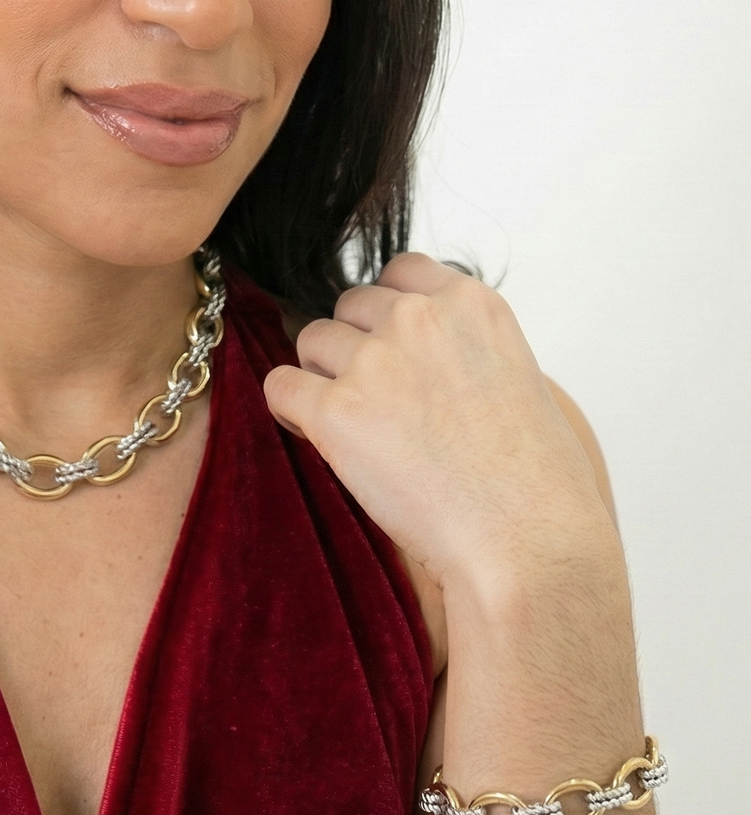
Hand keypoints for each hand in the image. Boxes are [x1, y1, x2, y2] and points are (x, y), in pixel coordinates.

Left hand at [263, 253, 611, 590]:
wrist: (528, 544)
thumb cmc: (534, 482)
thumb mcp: (518, 378)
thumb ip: (462, 347)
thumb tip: (416, 353)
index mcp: (472, 304)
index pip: (400, 270)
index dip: (388, 312)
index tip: (396, 349)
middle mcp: (419, 318)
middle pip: (349, 306)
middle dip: (355, 346)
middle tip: (380, 402)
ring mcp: (375, 361)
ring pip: (311, 340)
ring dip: (323, 377)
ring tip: (358, 427)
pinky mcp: (335, 409)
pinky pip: (280, 385)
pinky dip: (290, 409)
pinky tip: (317, 436)